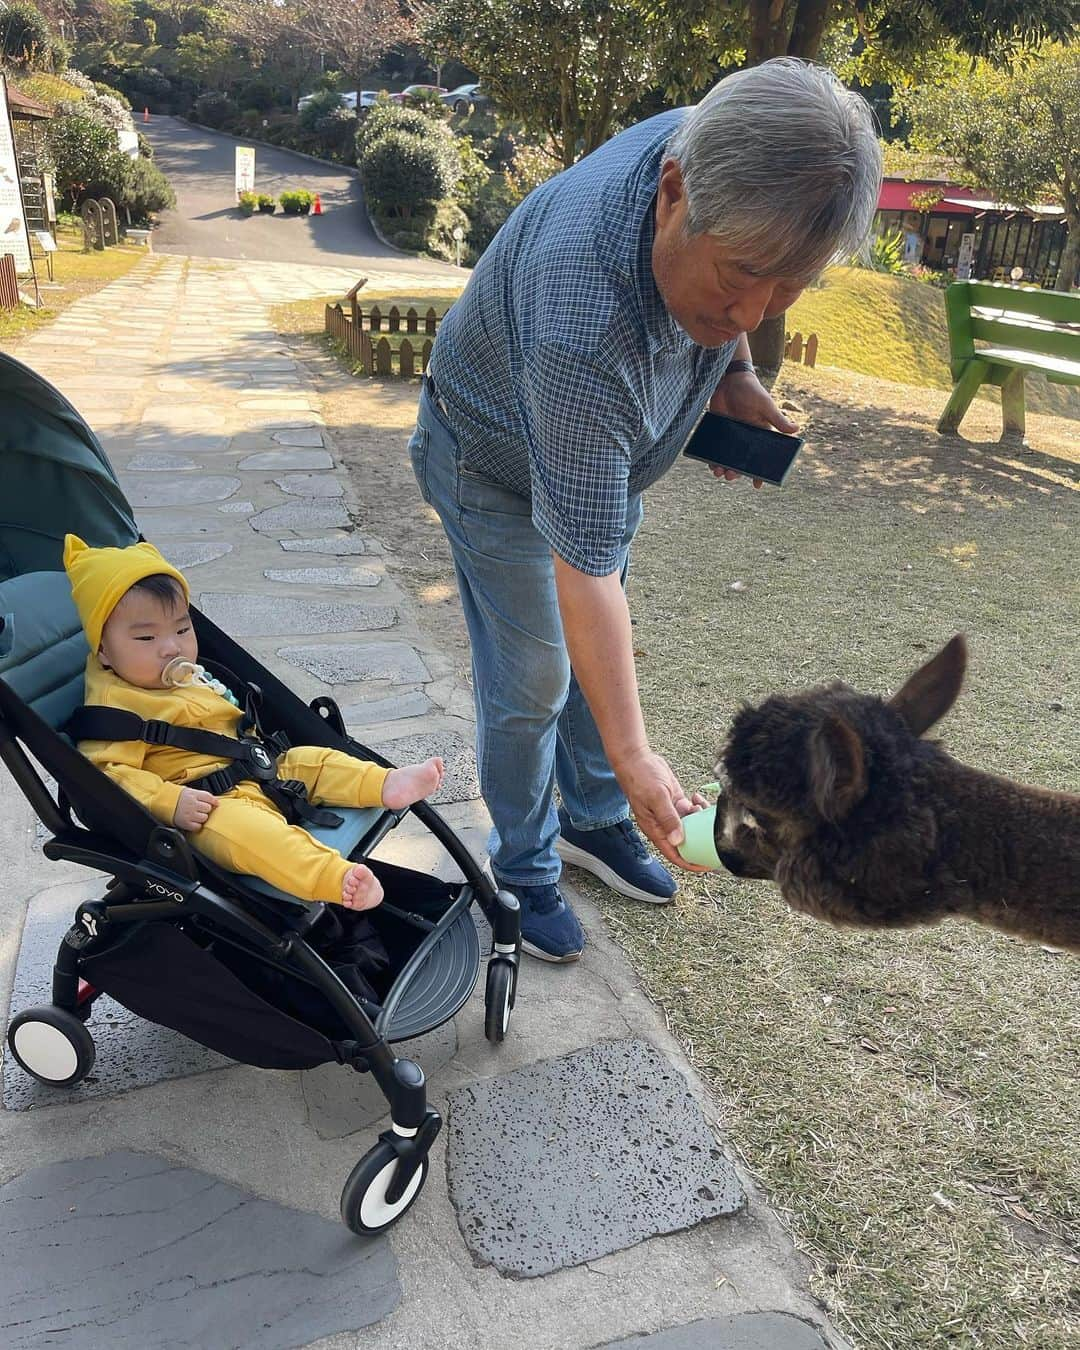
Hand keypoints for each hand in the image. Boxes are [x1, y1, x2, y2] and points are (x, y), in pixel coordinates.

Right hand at [173, 787, 217, 830]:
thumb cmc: (176, 798)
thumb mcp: (189, 791)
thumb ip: (201, 795)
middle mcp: (192, 804)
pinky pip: (198, 827)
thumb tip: (214, 801)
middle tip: (200, 809)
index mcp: (193, 794)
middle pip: (208, 808)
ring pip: (204, 818)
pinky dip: (197, 825)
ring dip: (202, 818)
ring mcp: (189, 814)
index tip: (216, 804)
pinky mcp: (185, 823)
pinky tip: (193, 821)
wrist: (162, 803)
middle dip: (205, 809)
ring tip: (195, 815)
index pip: (209, 798)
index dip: (214, 801)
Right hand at [614, 749, 712, 870]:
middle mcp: (664, 825)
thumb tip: (677, 840)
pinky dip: (698, 806)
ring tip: (700, 807)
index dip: (691, 863)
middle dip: (701, 842)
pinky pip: (691, 811)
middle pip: (686, 842)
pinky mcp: (675, 802)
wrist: (636, 759)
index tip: (707, 866)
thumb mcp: (656, 797)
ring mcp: (670, 814)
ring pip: (691, 826)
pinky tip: (696, 797)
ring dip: (700, 820)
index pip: (675, 854)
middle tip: (717, 838)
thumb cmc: (640, 778)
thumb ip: (668, 818)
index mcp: (656, 830)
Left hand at [707, 370, 798, 487]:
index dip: (760, 472)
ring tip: (718, 472)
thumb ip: (777, 419)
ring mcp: (731, 436)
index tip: (758, 485)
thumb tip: (796, 430)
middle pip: (742, 461)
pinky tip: (709, 463)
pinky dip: (712, 458)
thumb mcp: (765, 405)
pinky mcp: (718, 431)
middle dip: (737, 472)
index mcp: (760, 433)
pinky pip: (715, 449)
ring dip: (723, 468)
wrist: (728, 379)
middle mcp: (746, 438)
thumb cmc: (751, 390)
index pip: (762, 457)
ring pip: (727, 458)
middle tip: (731, 476)